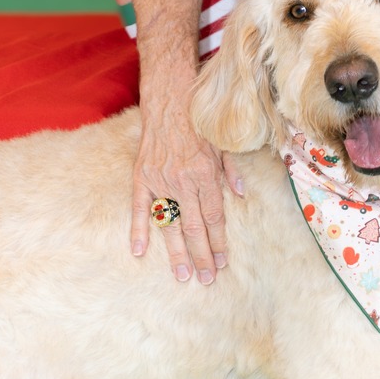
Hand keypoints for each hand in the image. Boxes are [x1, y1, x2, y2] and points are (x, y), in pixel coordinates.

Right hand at [130, 102, 242, 284]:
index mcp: (205, 174)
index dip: (219, 241)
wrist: (169, 100)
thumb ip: (231, 170)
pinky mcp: (142, 177)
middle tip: (206, 279)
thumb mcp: (222, 143)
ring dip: (176, 252)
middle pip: (195, 227)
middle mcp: (183, 181)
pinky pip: (139, 209)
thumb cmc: (198, 122)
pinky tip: (139, 251)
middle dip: (202, 255)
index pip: (214, 217)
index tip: (223, 261)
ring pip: (170, 224)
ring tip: (182, 275)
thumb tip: (241, 193)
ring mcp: (160, 181)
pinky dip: (138, 230)